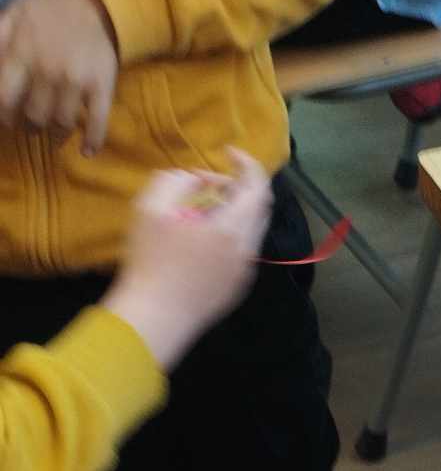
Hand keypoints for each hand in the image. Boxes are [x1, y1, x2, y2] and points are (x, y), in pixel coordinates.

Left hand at [0, 0, 120, 155]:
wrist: (92, 3)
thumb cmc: (46, 11)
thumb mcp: (12, 16)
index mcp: (23, 53)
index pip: (5, 98)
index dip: (5, 116)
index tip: (8, 121)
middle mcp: (48, 70)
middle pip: (35, 116)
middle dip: (31, 127)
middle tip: (32, 127)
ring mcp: (77, 81)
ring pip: (62, 123)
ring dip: (56, 135)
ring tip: (53, 135)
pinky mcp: (102, 87)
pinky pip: (98, 122)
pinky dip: (92, 141)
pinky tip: (86, 151)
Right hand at [103, 151, 272, 371]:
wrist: (155, 317)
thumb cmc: (151, 261)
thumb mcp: (151, 207)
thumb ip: (177, 180)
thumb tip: (199, 179)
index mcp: (233, 228)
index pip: (258, 187)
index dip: (247, 163)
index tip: (228, 153)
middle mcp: (247, 249)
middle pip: (259, 208)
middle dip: (238, 187)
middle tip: (208, 183)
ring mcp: (244, 271)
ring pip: (251, 230)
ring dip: (234, 211)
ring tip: (201, 209)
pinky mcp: (236, 288)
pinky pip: (242, 251)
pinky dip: (230, 233)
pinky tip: (200, 238)